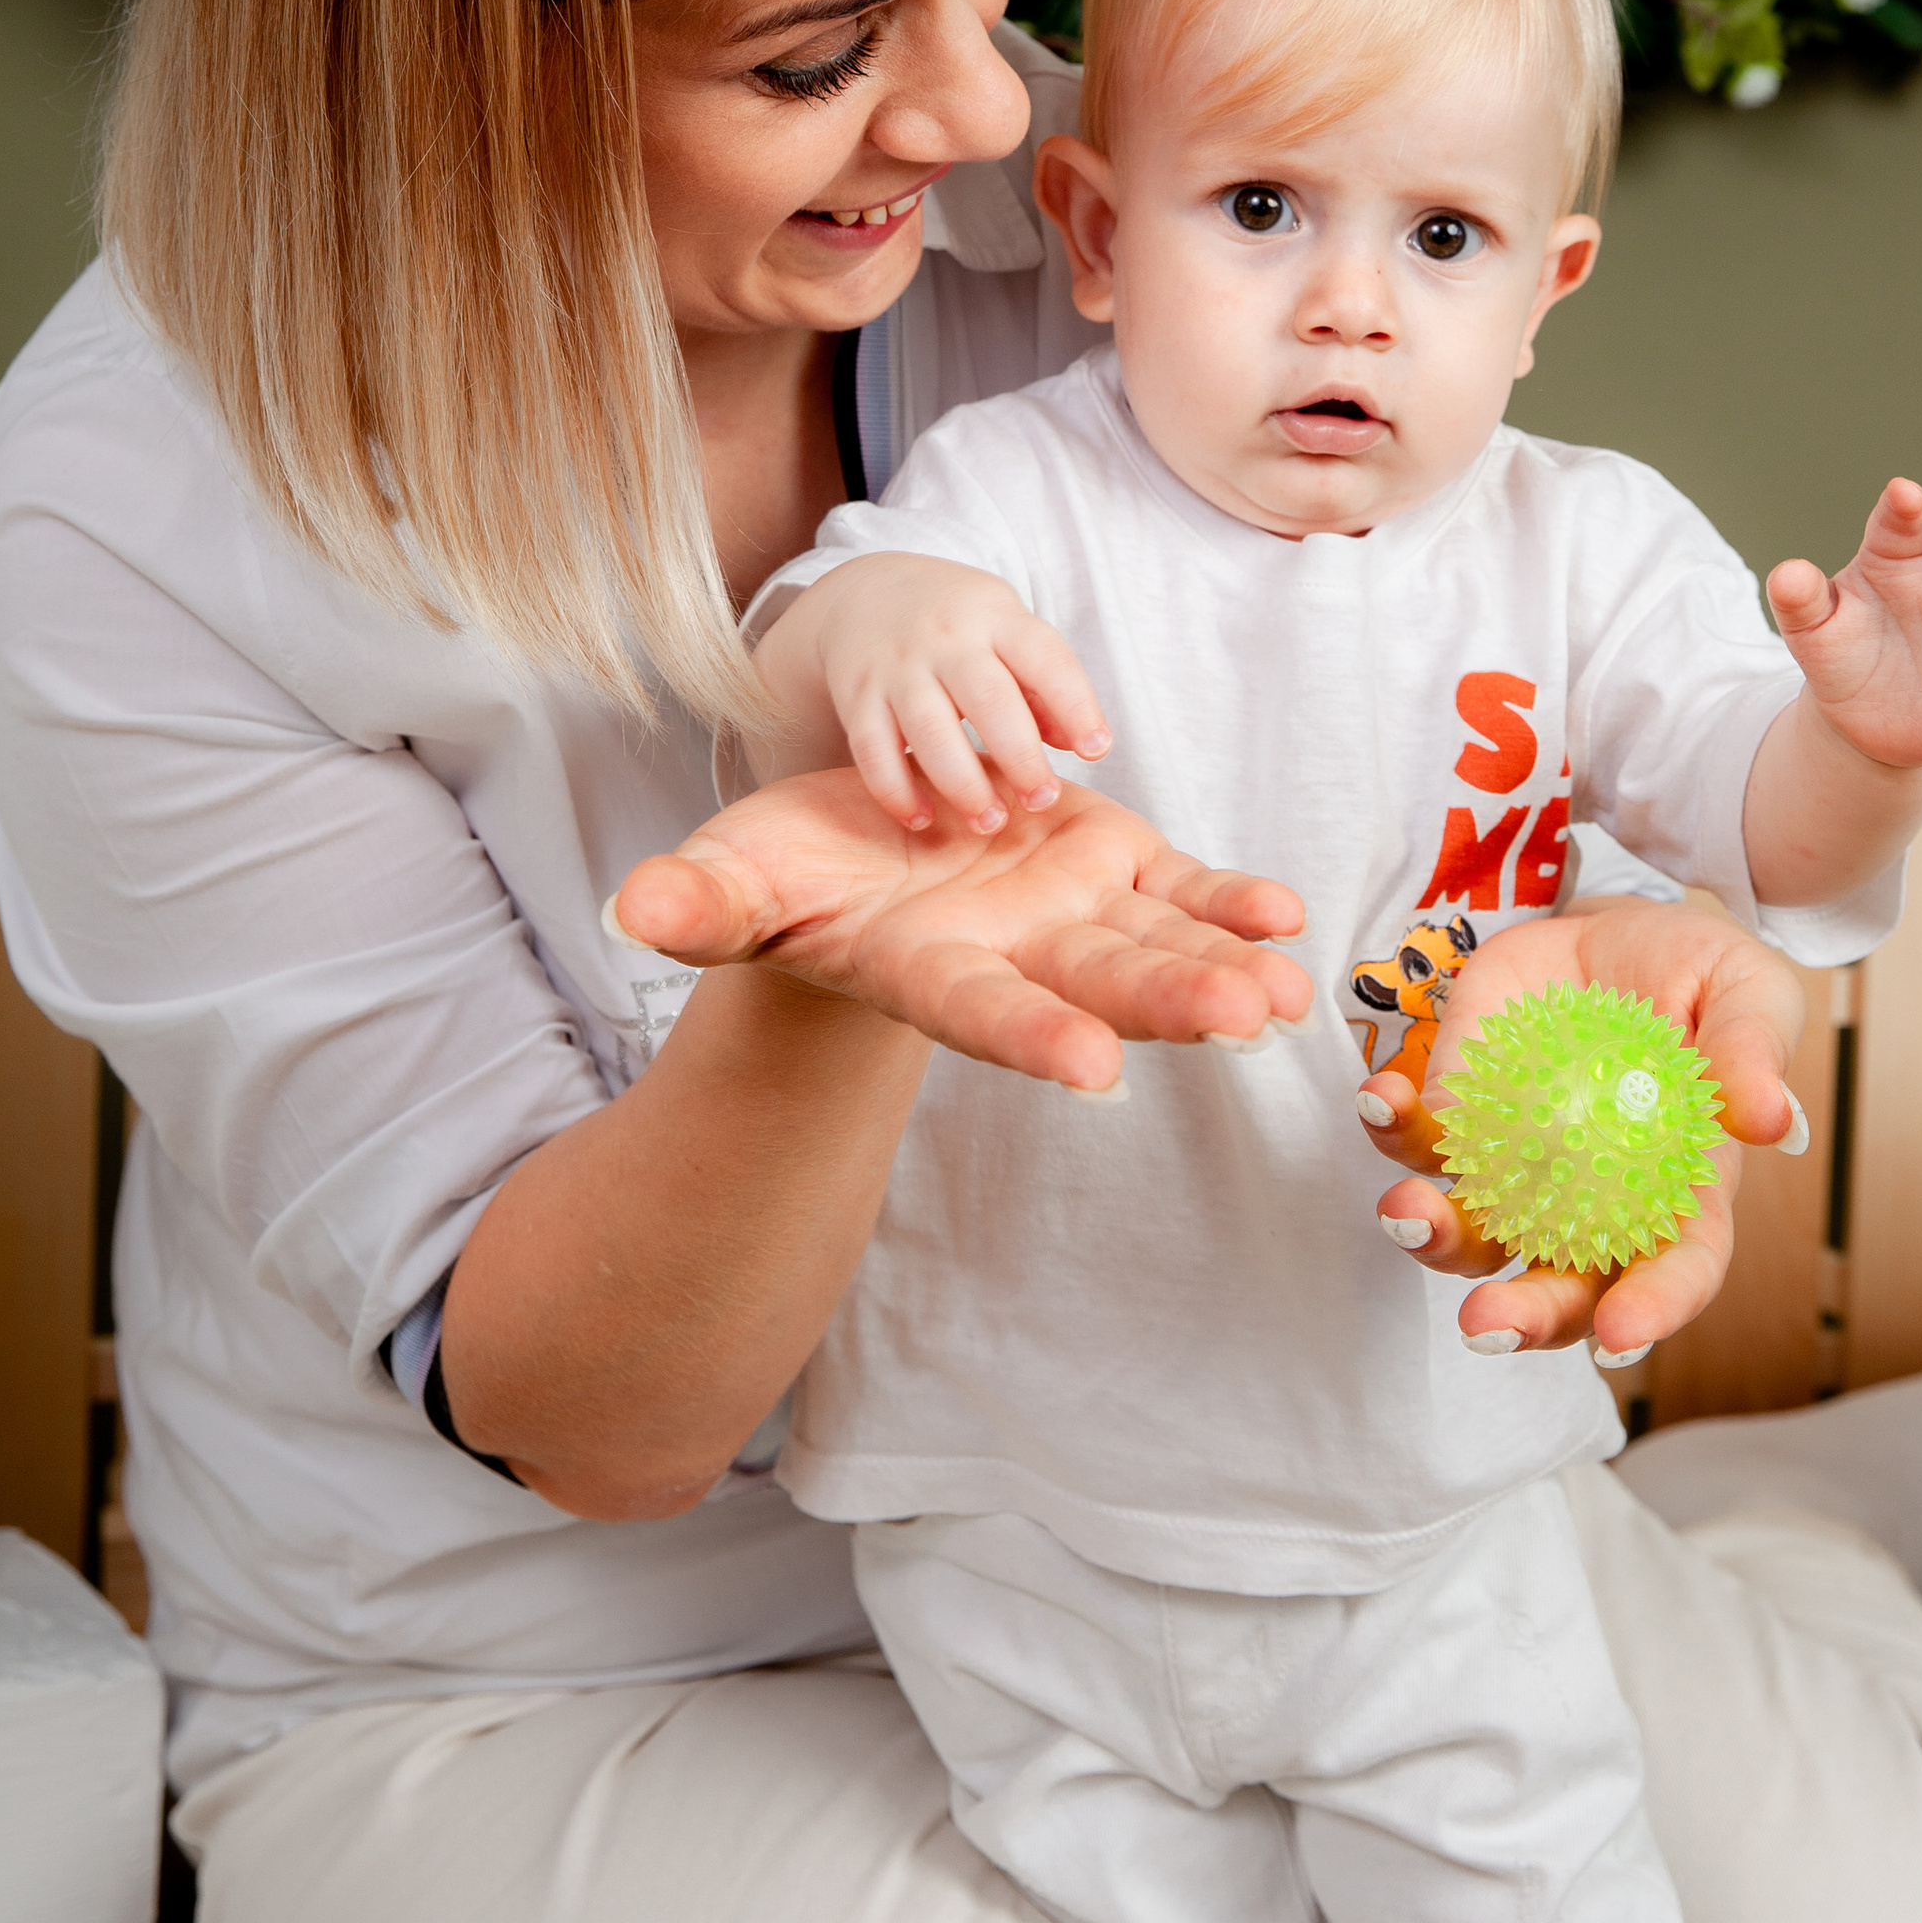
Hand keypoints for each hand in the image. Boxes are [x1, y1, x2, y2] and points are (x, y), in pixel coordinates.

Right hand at [614, 769, 1309, 1091]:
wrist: (858, 853)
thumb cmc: (786, 877)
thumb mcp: (734, 879)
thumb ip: (698, 900)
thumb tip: (632, 909)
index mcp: (923, 970)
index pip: (980, 1011)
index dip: (1032, 1036)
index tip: (1091, 1069)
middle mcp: (1011, 957)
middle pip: (1095, 988)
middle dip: (1166, 1005)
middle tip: (1240, 1021)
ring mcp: (1068, 915)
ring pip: (1155, 947)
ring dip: (1222, 967)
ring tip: (1289, 990)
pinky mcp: (1110, 867)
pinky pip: (1181, 894)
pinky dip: (1230, 905)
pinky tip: (1285, 920)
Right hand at [763, 553, 1112, 831]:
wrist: (868, 592)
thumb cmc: (961, 625)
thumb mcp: (1008, 632)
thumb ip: (1044, 686)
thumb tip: (1081, 745)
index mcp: (997, 618)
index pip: (1045, 658)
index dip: (1075, 705)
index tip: (1097, 751)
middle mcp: (947, 639)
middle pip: (988, 699)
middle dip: (1020, 757)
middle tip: (1042, 801)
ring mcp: (898, 666)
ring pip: (929, 729)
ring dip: (962, 783)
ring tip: (989, 822)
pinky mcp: (857, 695)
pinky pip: (872, 749)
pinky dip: (895, 789)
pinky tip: (921, 819)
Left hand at [1355, 897, 1805, 1360]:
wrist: (1613, 928)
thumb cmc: (1696, 973)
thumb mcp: (1746, 988)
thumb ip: (1753, 1049)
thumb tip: (1770, 1119)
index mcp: (1682, 1191)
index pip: (1676, 1271)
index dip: (1653, 1311)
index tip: (1619, 1337)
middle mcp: (1594, 1202)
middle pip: (1560, 1287)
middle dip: (1522, 1320)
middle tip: (1485, 1325)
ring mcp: (1519, 1165)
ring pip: (1472, 1234)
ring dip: (1434, 1237)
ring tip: (1406, 1212)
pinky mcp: (1462, 1112)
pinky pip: (1419, 1141)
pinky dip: (1394, 1131)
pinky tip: (1382, 1101)